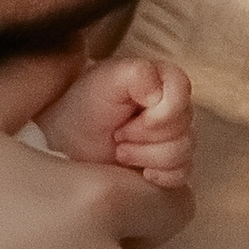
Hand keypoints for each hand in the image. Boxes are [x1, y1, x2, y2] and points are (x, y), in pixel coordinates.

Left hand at [41, 54, 195, 194]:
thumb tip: (160, 93)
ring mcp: (174, 138)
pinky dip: (158, 175)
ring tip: (120, 151)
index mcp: (162, 81)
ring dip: (146, 156)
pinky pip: (181, 174)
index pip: (182, 93)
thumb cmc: (82, 109)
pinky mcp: (171, 166)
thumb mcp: (105, 80)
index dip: (158, 113)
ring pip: (183, 153)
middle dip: (144, 136)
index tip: (126, 118)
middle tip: (118, 135)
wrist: (64, 146)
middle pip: (184, 127)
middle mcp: (173, 108)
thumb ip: (138, 73)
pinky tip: (135, 169)